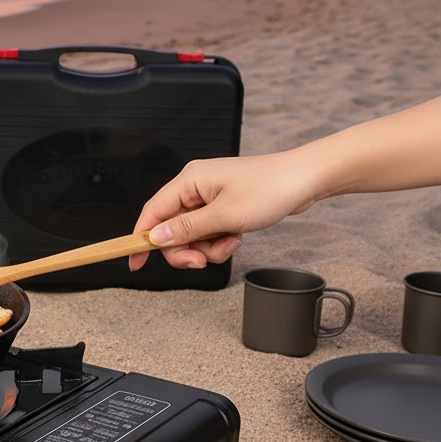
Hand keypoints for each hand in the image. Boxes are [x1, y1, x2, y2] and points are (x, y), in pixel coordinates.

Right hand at [130, 151, 318, 269]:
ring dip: (208, 247)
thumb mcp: (224, 216)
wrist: (306, 180)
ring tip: (231, 241)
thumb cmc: (270, 189)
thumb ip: (186, 229)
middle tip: (202, 260)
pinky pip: (208, 232)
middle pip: (171, 229)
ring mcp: (208, 198)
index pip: (152, 212)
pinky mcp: (221, 207)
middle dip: (186, 249)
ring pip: (191, 235)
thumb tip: (155, 238)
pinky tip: (236, 236)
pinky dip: (219, 241)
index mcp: (189, 181)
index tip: (135, 262)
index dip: (141, 238)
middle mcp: (194, 187)